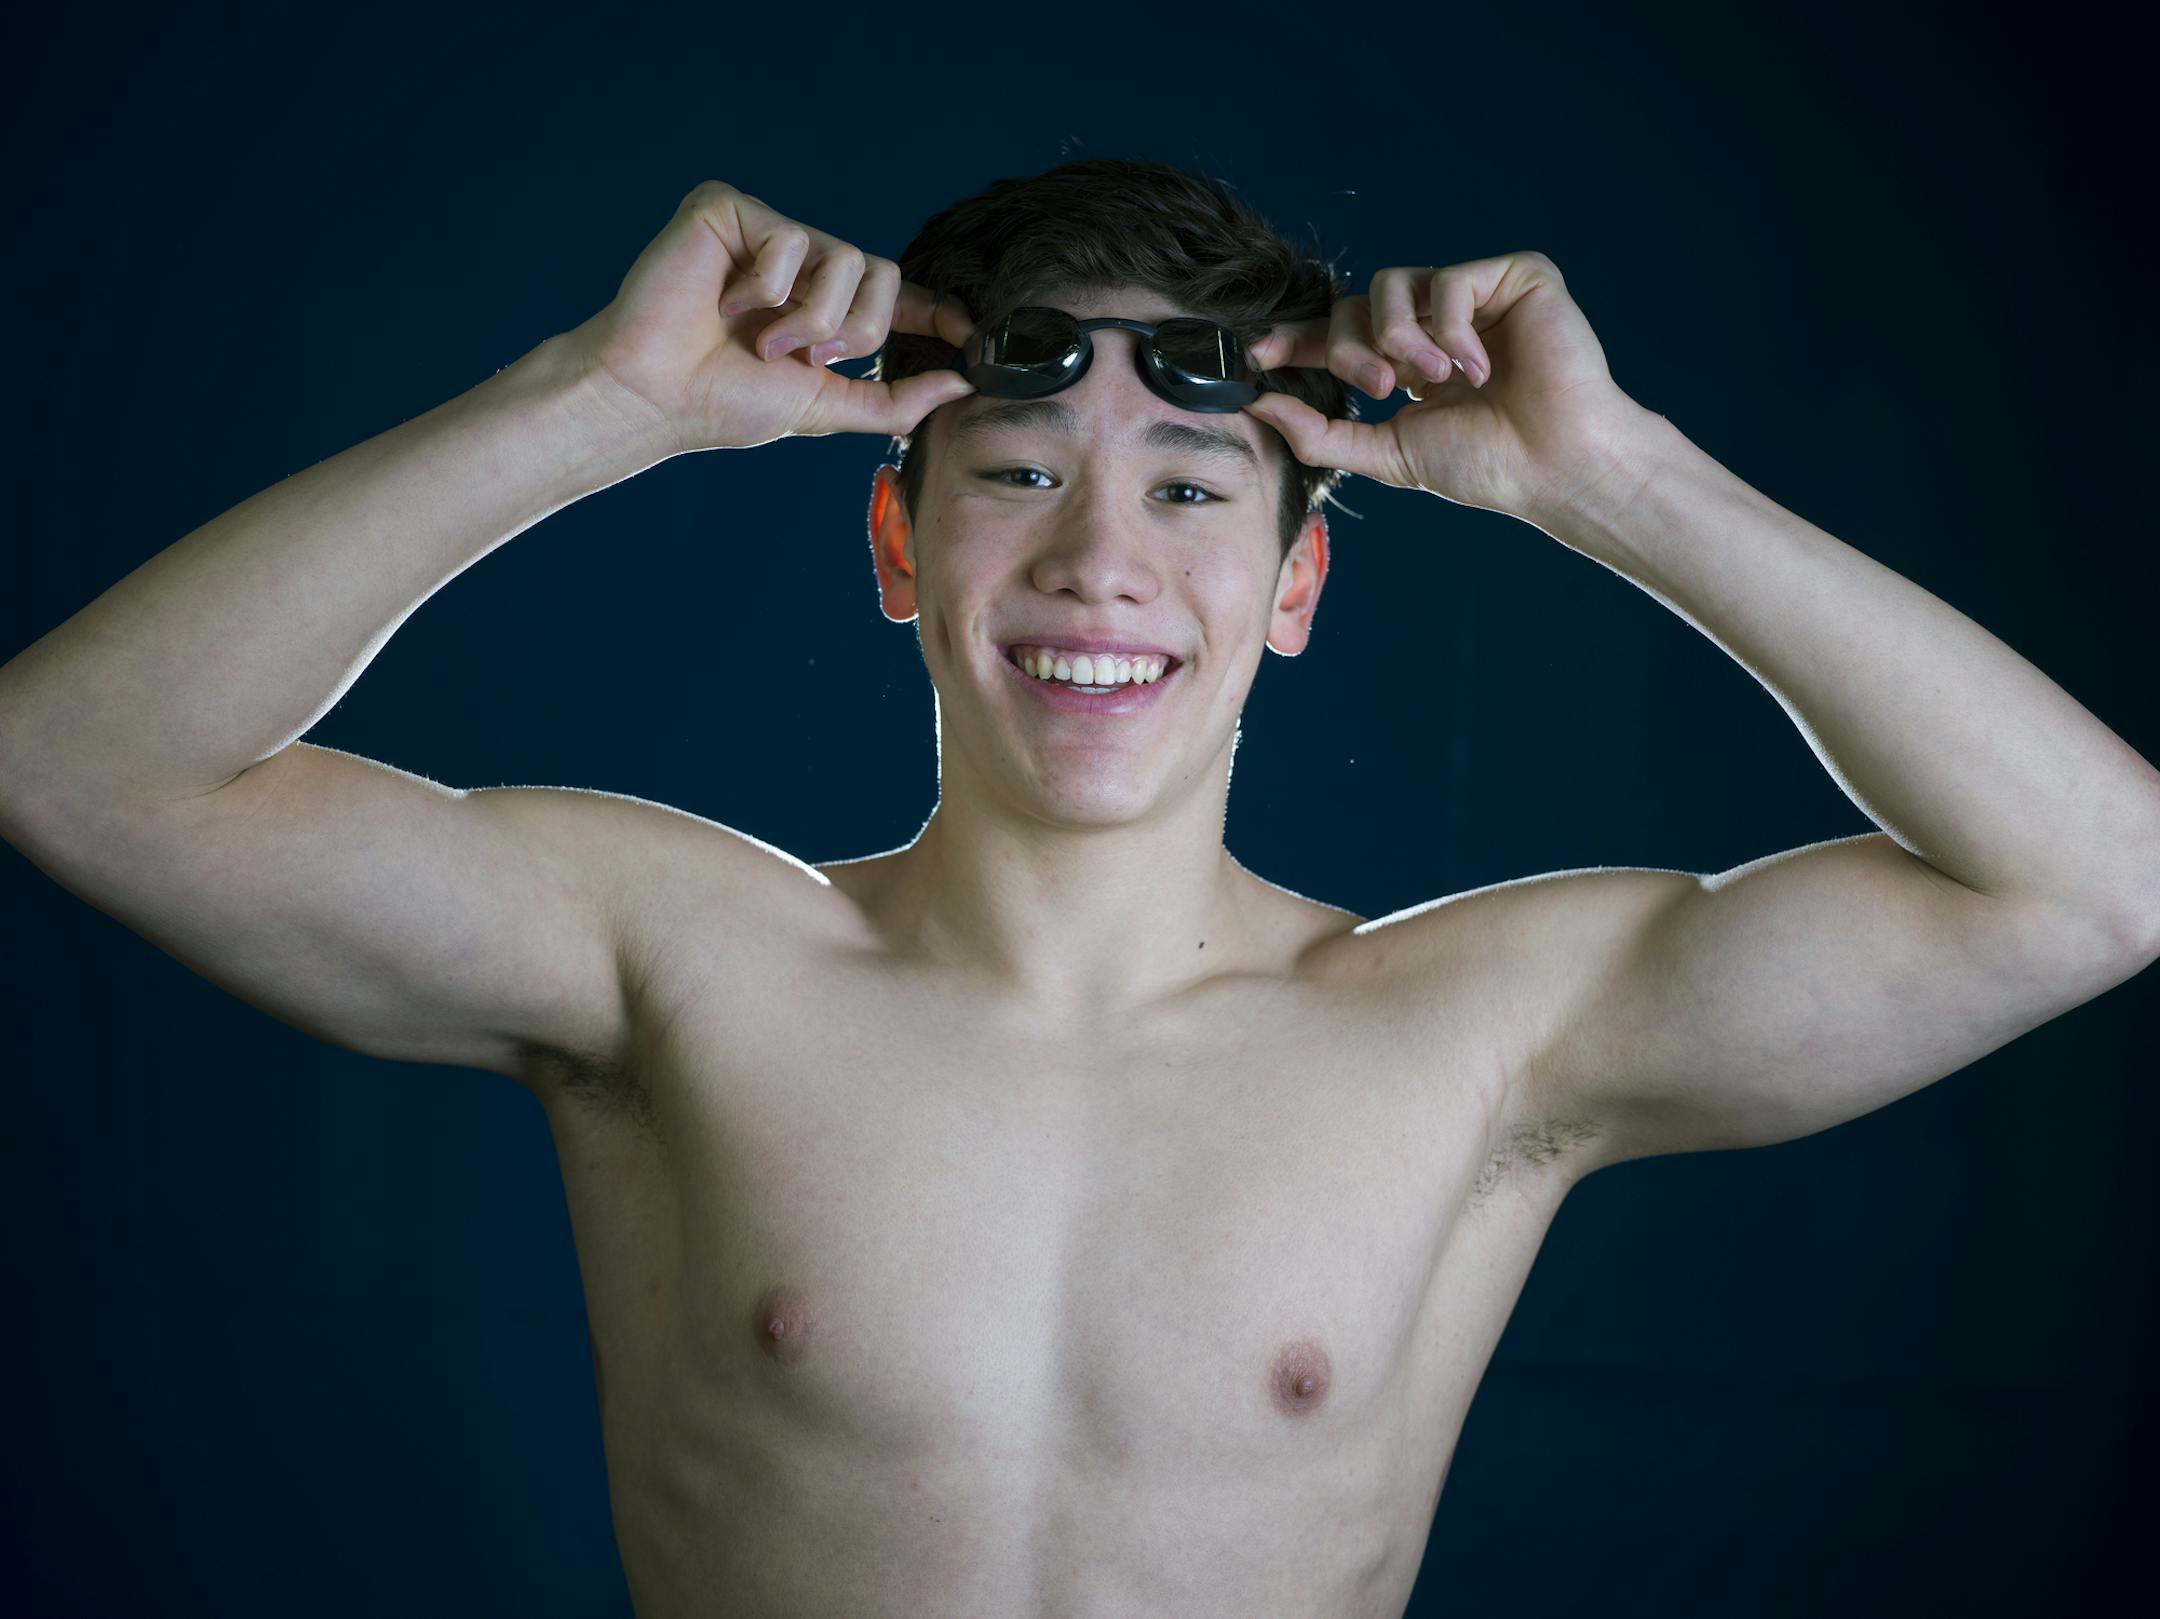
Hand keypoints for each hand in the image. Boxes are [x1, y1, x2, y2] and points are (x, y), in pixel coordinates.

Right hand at [561, 180, 979, 455]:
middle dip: (855, 329)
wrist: (653, 392)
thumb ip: (893, 400)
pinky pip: (789, 237)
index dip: (937, 310)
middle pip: (883, 272)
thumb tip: (961, 387)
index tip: (970, 336)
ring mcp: (767, 235)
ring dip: (809, 316)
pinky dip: (764, 286)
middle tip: (803, 356)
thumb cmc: (724, 403)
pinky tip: (724, 301)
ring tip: (760, 338)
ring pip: (844, 258)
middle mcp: (801, 267)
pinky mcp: (731, 210)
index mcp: (825, 311)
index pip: (897, 297)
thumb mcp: (824, 408)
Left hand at [1241, 250, 1656, 520]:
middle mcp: (1436, 322)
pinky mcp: (1515, 275)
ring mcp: (1475, 296)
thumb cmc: (1486, 463)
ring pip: (1392, 284)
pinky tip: (1478, 368)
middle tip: (1380, 389)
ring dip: (1398, 338)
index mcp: (1407, 360)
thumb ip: (1320, 433)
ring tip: (1434, 380)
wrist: (1555, 464)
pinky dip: (1452, 330)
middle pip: (1353, 304)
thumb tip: (1258, 408)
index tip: (1258, 356)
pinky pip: (1449, 280)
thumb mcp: (1387, 452)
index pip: (1338, 334)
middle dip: (1352, 350)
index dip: (1296, 340)